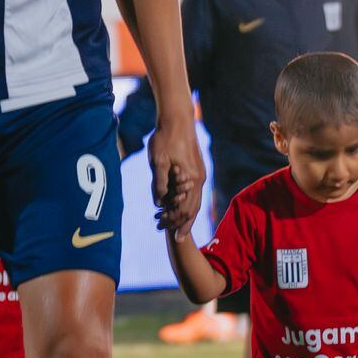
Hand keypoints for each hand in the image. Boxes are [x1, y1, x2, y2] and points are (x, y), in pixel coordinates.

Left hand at [149, 108, 204, 236]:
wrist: (177, 119)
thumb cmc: (165, 137)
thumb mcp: (158, 161)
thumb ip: (159, 183)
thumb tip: (159, 203)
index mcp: (191, 179)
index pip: (186, 209)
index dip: (176, 223)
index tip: (169, 235)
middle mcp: (199, 179)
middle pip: (193, 209)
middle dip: (183, 224)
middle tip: (174, 238)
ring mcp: (199, 174)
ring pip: (196, 201)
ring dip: (186, 215)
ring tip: (176, 227)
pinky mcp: (197, 169)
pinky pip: (194, 192)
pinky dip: (187, 203)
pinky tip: (179, 206)